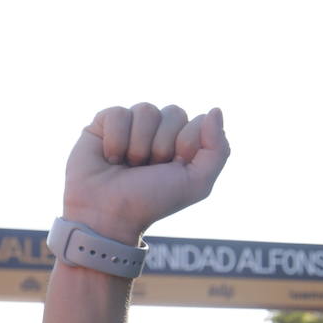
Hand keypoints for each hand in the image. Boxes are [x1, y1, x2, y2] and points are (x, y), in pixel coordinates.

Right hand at [62, 103, 229, 244]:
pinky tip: (111, 158)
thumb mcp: (197, 183)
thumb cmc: (153, 200)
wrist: (108, 213)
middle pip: (175, 112)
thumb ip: (217, 149)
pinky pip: (119, 113)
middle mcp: (160, 131)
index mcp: (185, 143)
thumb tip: (215, 110)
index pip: (199, 121)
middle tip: (150, 168)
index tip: (174, 168)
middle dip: (164, 146)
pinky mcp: (105, 122)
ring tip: (130, 165)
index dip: (187, 145)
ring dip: (139, 145)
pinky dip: (116, 140)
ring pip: (147, 110)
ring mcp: (133, 124)